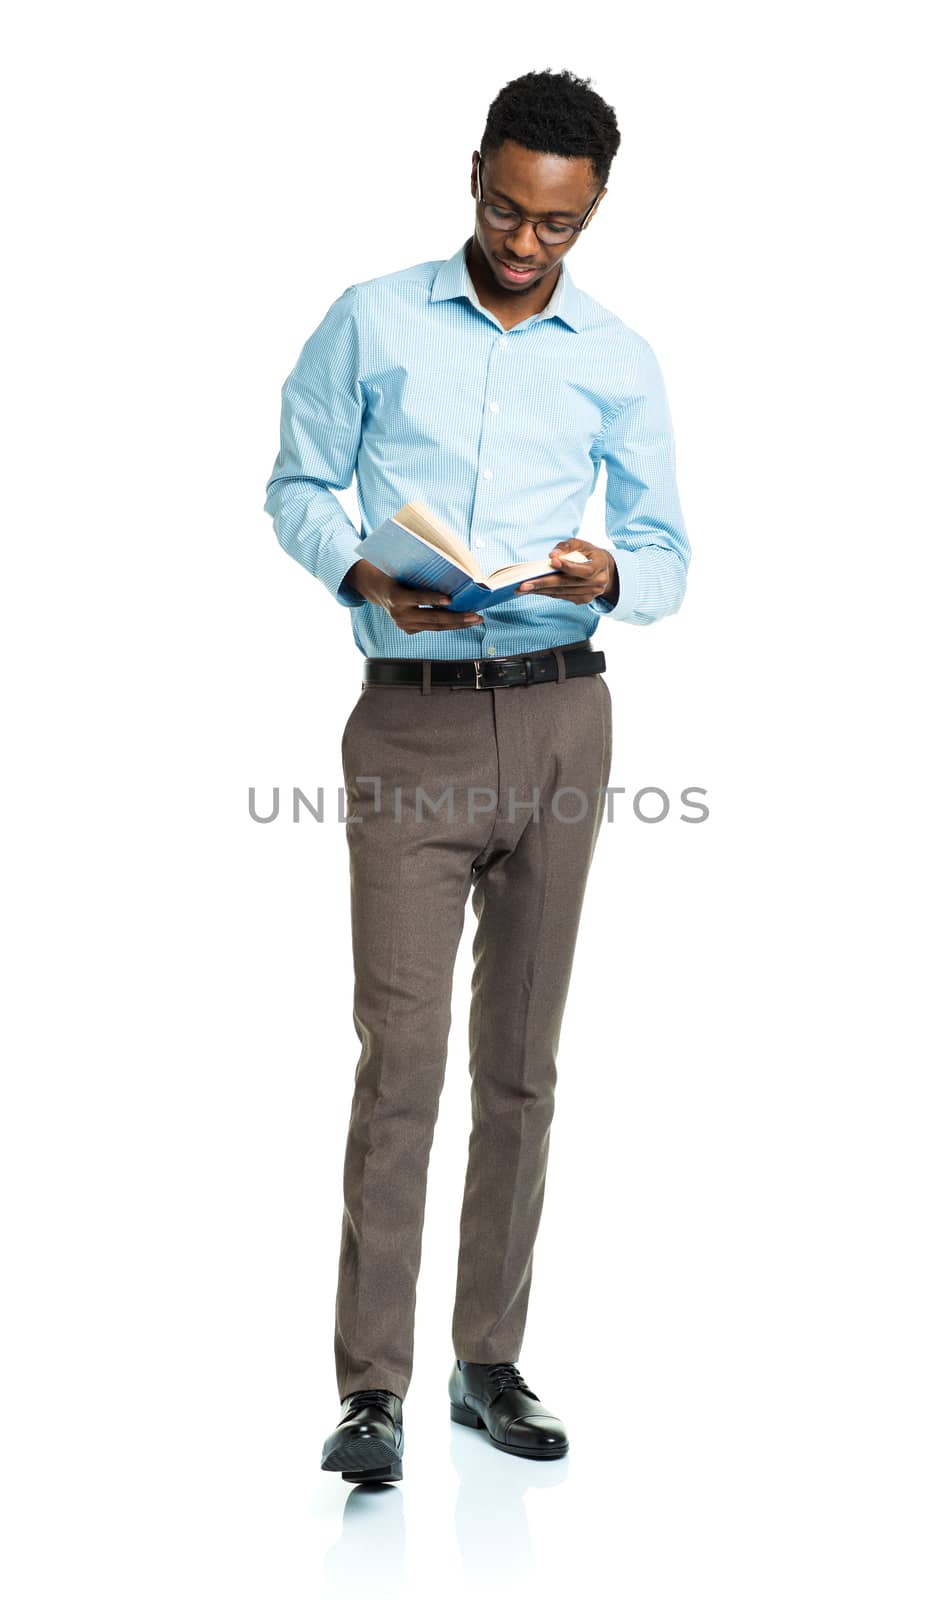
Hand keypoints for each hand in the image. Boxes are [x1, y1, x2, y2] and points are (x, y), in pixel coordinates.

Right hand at [345, 560, 483, 633]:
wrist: (376, 589)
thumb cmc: (394, 574)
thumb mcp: (402, 570)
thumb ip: (420, 575)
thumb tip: (450, 572)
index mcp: (395, 596)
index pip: (417, 598)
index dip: (433, 599)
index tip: (450, 599)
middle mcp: (399, 614)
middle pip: (432, 618)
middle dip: (457, 618)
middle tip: (475, 616)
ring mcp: (404, 625)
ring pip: (435, 627)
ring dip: (458, 623)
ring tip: (475, 619)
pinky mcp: (409, 630)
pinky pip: (432, 628)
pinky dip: (449, 624)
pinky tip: (463, 620)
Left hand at [517, 540, 617, 606]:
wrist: (605, 570)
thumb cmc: (589, 554)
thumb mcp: (581, 544)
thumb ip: (567, 547)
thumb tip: (552, 556)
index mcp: (600, 566)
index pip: (583, 570)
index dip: (567, 566)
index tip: (552, 561)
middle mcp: (597, 583)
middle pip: (567, 584)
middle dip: (543, 584)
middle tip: (523, 585)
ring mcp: (590, 594)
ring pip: (562, 592)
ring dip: (540, 591)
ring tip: (522, 589)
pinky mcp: (582, 600)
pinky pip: (561, 596)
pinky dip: (546, 593)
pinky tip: (533, 590)